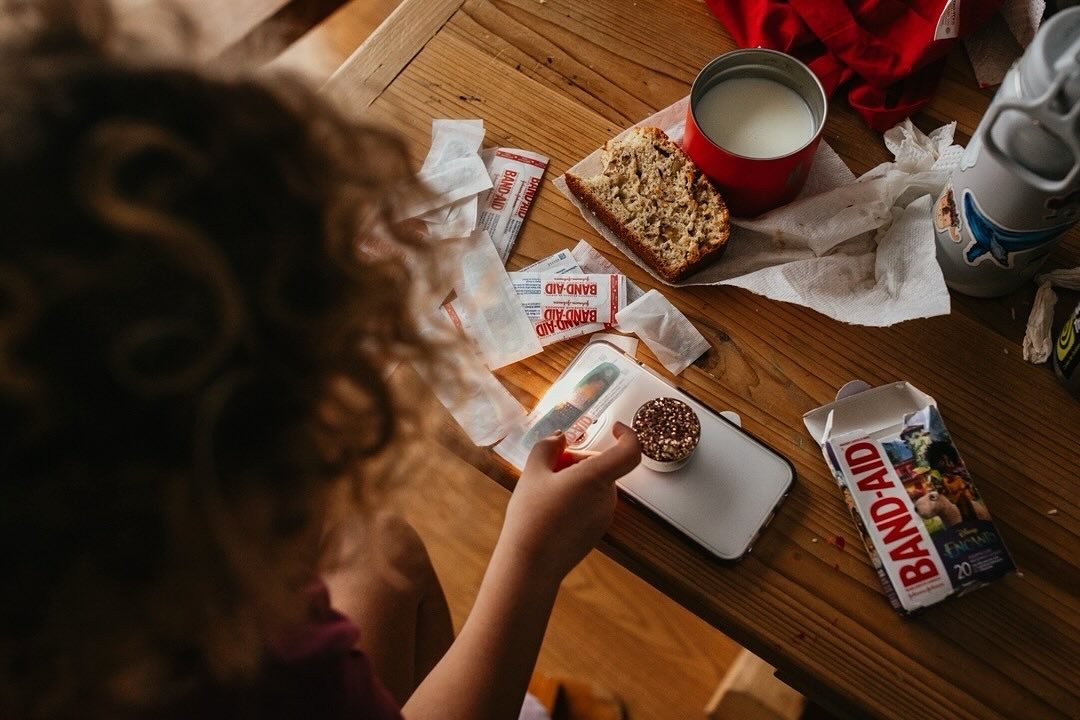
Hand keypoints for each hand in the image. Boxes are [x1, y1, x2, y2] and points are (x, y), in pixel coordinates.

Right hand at [499, 422, 640, 583]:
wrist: (531, 564)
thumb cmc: (531, 516)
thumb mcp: (533, 472)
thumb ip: (547, 446)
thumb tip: (559, 437)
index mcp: (596, 478)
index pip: (630, 451)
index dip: (627, 434)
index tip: (614, 428)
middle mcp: (607, 497)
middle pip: (601, 466)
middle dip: (576, 460)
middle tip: (548, 468)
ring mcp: (604, 516)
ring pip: (595, 485)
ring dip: (574, 479)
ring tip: (543, 491)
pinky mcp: (596, 531)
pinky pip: (591, 503)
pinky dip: (575, 498)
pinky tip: (549, 509)